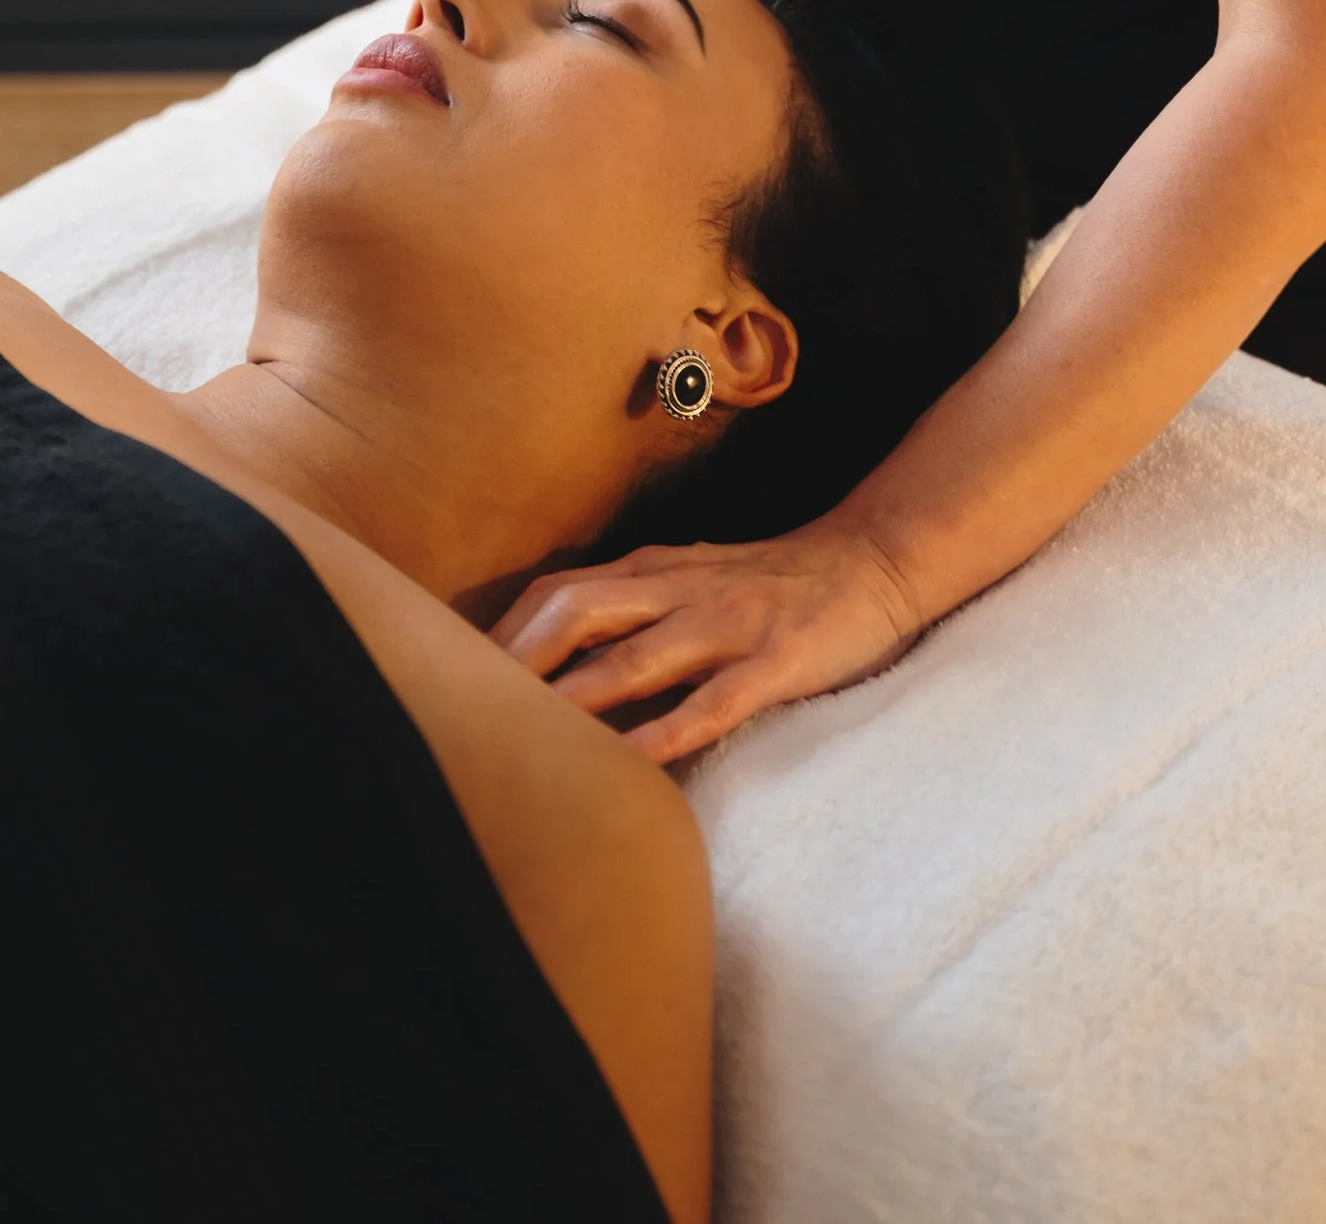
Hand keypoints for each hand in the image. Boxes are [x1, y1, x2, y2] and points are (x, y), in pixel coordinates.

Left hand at [490, 518, 923, 765]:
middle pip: (578, 612)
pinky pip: (715, 699)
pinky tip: (633, 765)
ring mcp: (728, 623)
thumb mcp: (691, 583)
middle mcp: (680, 589)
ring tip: (525, 743)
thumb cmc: (772, 584)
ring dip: (575, 698)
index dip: (501, 635)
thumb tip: (554, 664)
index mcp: (654, 571)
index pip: (557, 594)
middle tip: (466, 716)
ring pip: (636, 656)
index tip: (451, 682)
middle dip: (517, 661)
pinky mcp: (777, 660)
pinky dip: (669, 730)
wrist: (874, 560)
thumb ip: (631, 612)